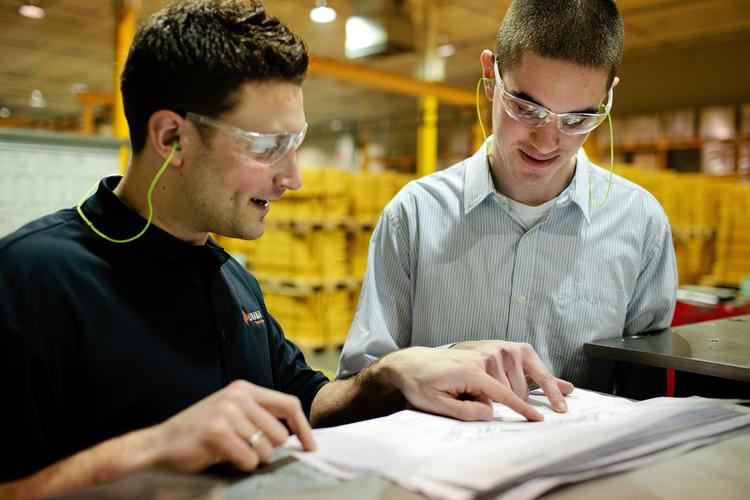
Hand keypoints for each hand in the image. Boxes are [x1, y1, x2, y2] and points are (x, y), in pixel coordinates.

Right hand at [148, 380, 314, 472]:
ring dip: (252, 459)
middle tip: (245, 451)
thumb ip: (259, 416)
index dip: (304, 427)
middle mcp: (237, 396)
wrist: (159, 444)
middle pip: (280, 433)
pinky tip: (221, 458)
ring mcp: (227, 413)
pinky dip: (239, 466)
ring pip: (265, 449)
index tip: (311, 445)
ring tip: (230, 452)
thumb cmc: (199, 433)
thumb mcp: (231, 413)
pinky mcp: (218, 433)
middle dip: (268, 450)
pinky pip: (248, 460)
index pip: (288, 404)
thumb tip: (296, 435)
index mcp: (244, 389)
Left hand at [378, 346, 543, 421]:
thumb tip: (490, 413)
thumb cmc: (417, 383)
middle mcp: (478, 360)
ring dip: (488, 395)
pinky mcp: (478, 358)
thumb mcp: (436, 404)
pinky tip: (484, 385)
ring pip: (499, 384)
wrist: (408, 363)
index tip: (538, 419)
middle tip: (454, 399)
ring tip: (456, 391)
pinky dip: (496, 385)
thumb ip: (465, 411)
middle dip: (487, 403)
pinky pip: (495, 376)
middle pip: (502, 390)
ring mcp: (479, 356)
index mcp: (469, 372)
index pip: (502, 392)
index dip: (521, 408)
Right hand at [452, 340, 573, 411]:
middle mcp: (512, 351)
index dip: (553, 395)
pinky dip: (488, 393)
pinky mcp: (481, 362)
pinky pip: (491, 391)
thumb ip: (546, 379)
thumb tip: (569, 389)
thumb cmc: (499, 361)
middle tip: (504, 384)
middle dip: (514, 395)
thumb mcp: (524, 365)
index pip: (544, 377)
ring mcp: (496, 356)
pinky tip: (483, 384)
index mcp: (526, 352)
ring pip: (507, 393)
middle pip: (522, 392)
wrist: (469, 350)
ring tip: (493, 382)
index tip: (561, 409)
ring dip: (500, 395)